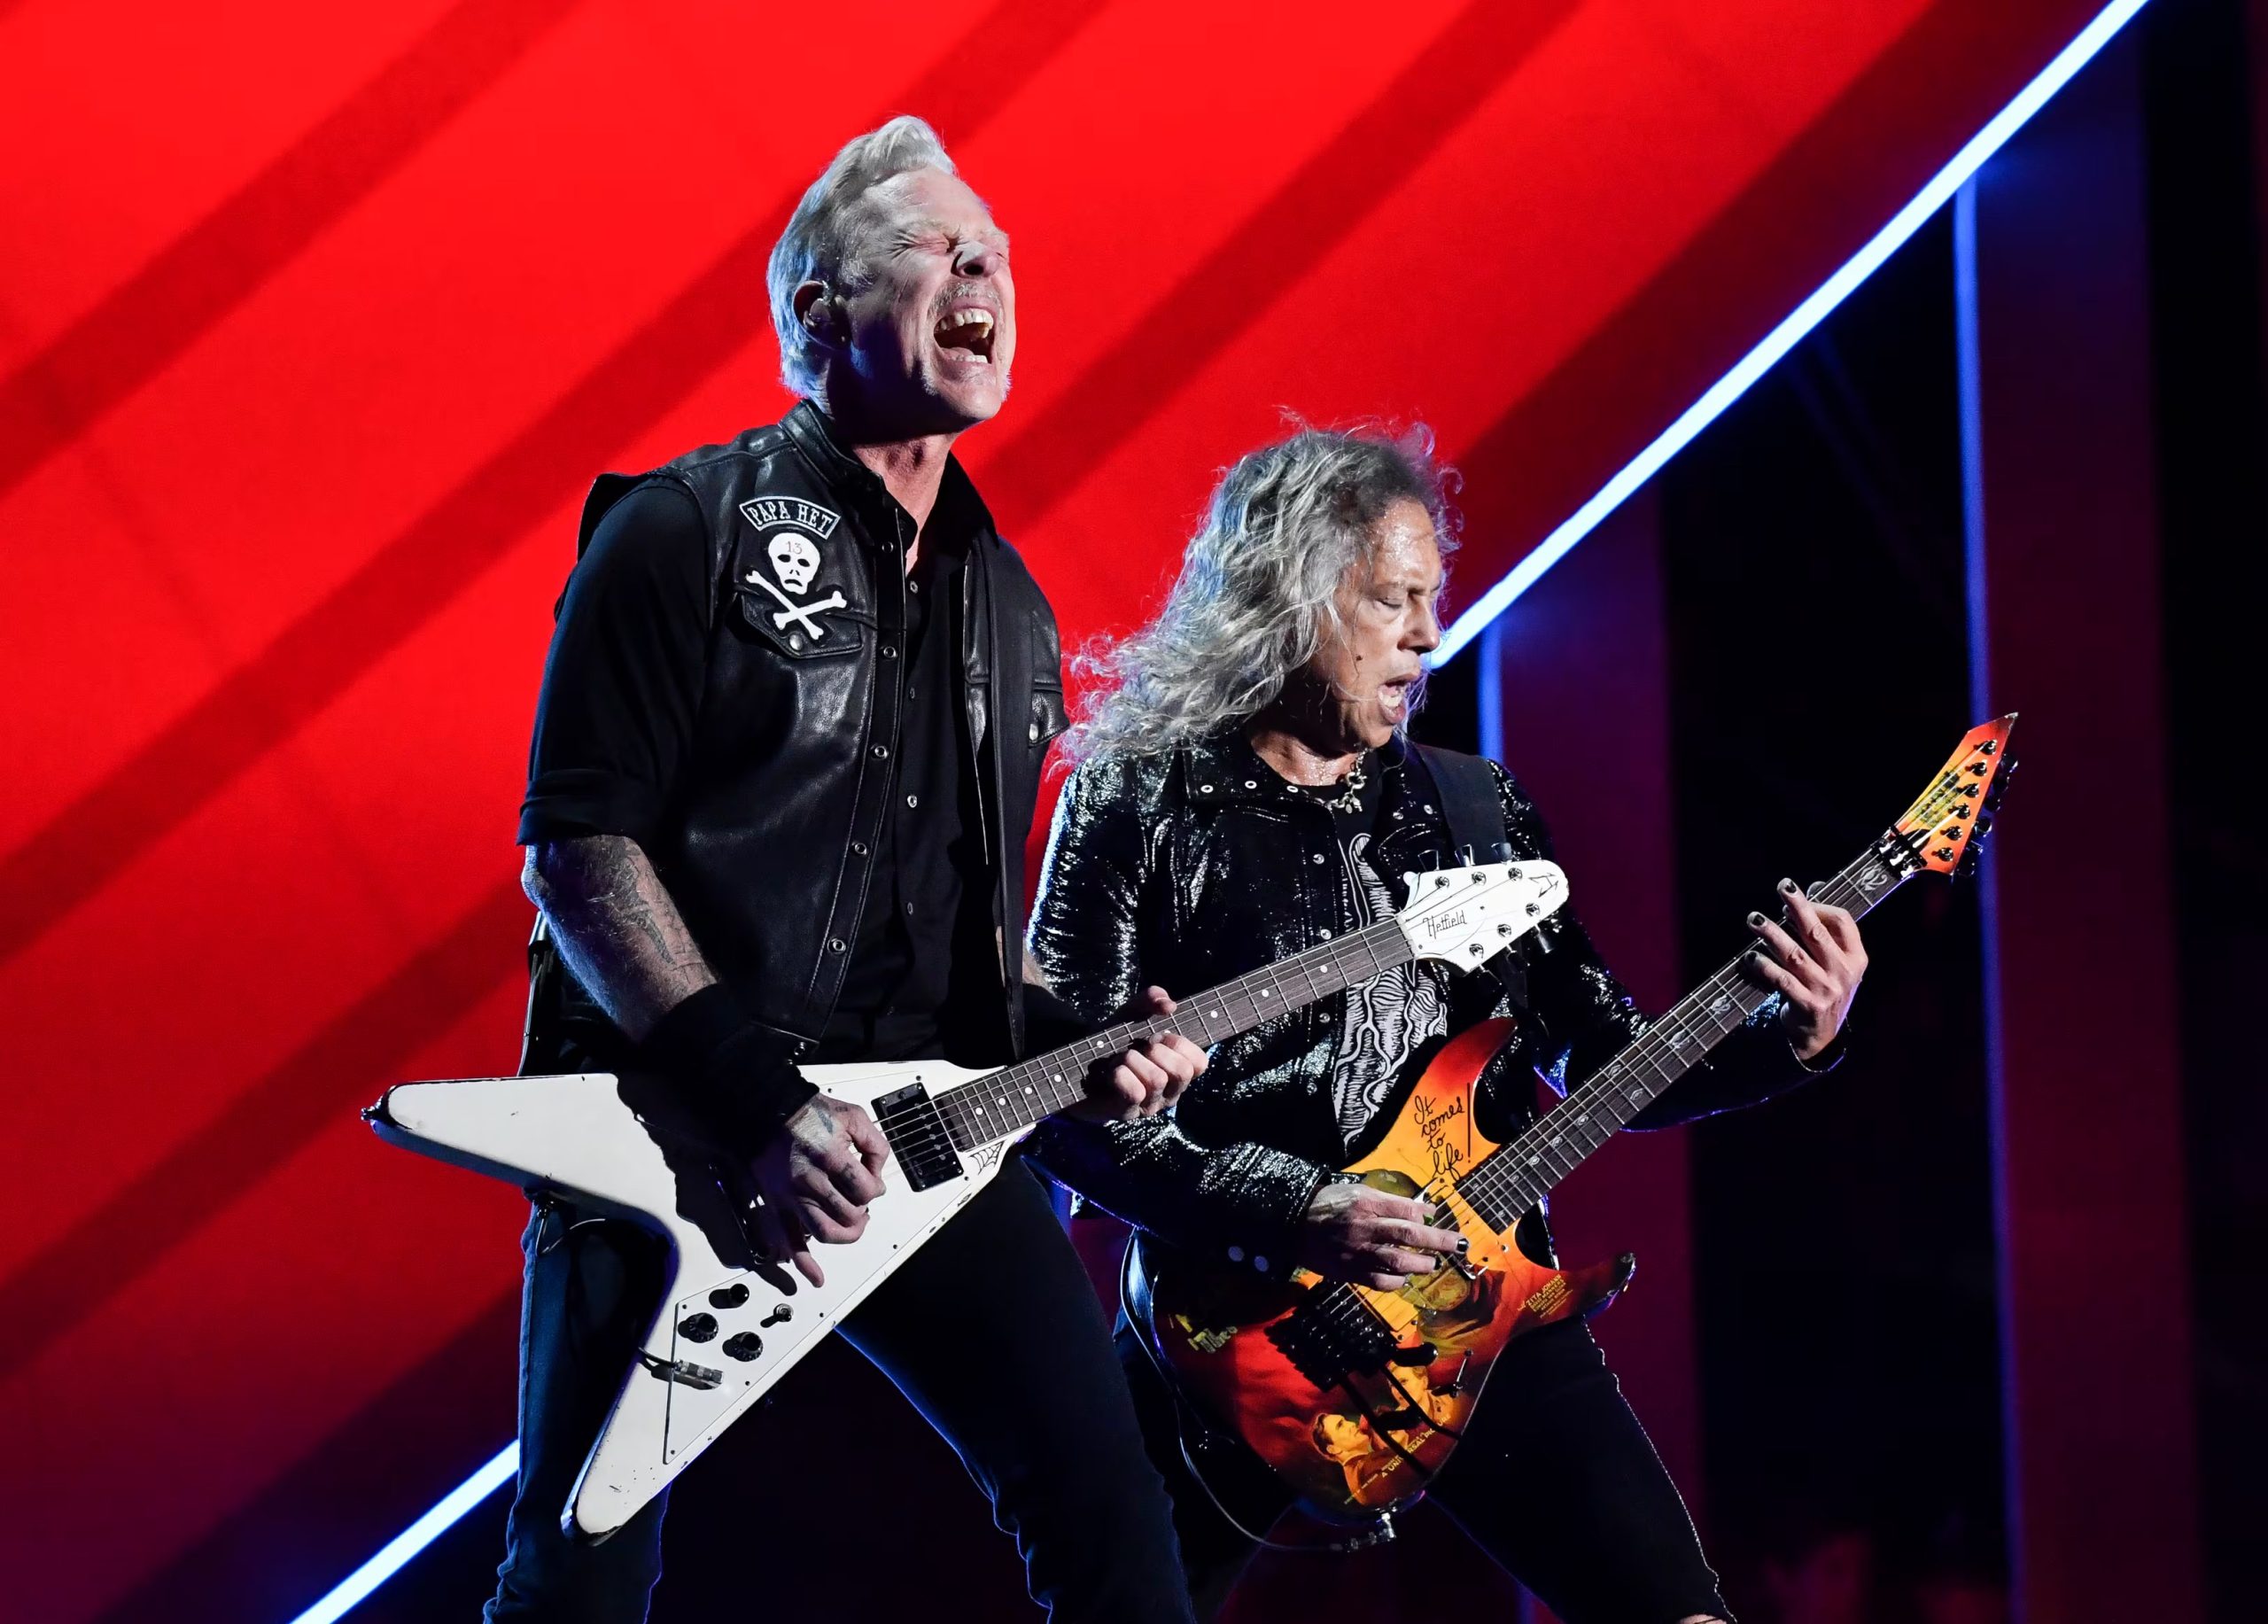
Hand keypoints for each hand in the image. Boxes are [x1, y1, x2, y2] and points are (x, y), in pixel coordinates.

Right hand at [749, 1095, 889, 1286]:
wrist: (768, 1110)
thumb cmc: (809, 1112)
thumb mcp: (853, 1116)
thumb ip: (875, 1144)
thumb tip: (877, 1173)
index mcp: (830, 1156)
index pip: (866, 1190)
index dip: (875, 1189)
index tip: (872, 1183)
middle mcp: (809, 1180)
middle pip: (849, 1214)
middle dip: (862, 1210)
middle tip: (861, 1202)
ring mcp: (791, 1195)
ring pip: (824, 1232)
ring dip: (844, 1235)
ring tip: (852, 1227)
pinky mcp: (777, 1204)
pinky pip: (788, 1241)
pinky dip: (803, 1264)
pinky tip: (816, 1278)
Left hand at [1064, 986, 1208, 1123]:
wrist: (1076, 1065)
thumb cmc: (1112, 1043)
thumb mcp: (1131, 1015)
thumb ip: (1151, 1000)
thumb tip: (1169, 1005)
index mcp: (1176, 1072)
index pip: (1200, 1063)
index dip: (1180, 1044)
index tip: (1159, 1036)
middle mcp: (1169, 1092)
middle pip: (1182, 1071)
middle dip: (1157, 1050)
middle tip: (1138, 1048)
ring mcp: (1149, 1106)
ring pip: (1158, 1080)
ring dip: (1133, 1060)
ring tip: (1120, 1059)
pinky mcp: (1127, 1114)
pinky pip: (1135, 1092)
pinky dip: (1120, 1075)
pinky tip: (1111, 1073)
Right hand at [1294, 1181, 1466, 1289]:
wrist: (1292, 1224)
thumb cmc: (1328, 1204)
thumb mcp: (1355, 1191)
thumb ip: (1386, 1201)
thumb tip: (1419, 1211)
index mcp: (1365, 1202)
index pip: (1406, 1209)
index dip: (1426, 1214)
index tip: (1437, 1215)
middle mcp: (1364, 1227)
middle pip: (1409, 1235)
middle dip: (1439, 1240)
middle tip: (1459, 1244)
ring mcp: (1357, 1252)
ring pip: (1398, 1262)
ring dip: (1421, 1264)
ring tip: (1431, 1263)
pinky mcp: (1350, 1272)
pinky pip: (1380, 1281)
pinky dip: (1397, 1281)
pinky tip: (1403, 1277)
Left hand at [1741, 878, 1866, 1061]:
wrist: (1820, 1035)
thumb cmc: (1824, 988)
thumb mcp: (1835, 962)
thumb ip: (1825, 929)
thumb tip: (1814, 888)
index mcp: (1856, 958)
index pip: (1843, 922)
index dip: (1819, 906)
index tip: (1794, 899)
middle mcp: (1844, 973)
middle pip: (1816, 933)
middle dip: (1797, 907)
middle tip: (1781, 887)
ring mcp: (1827, 990)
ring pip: (1795, 955)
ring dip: (1772, 934)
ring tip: (1755, 920)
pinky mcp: (1807, 1005)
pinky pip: (1782, 980)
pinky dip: (1765, 966)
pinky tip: (1751, 956)